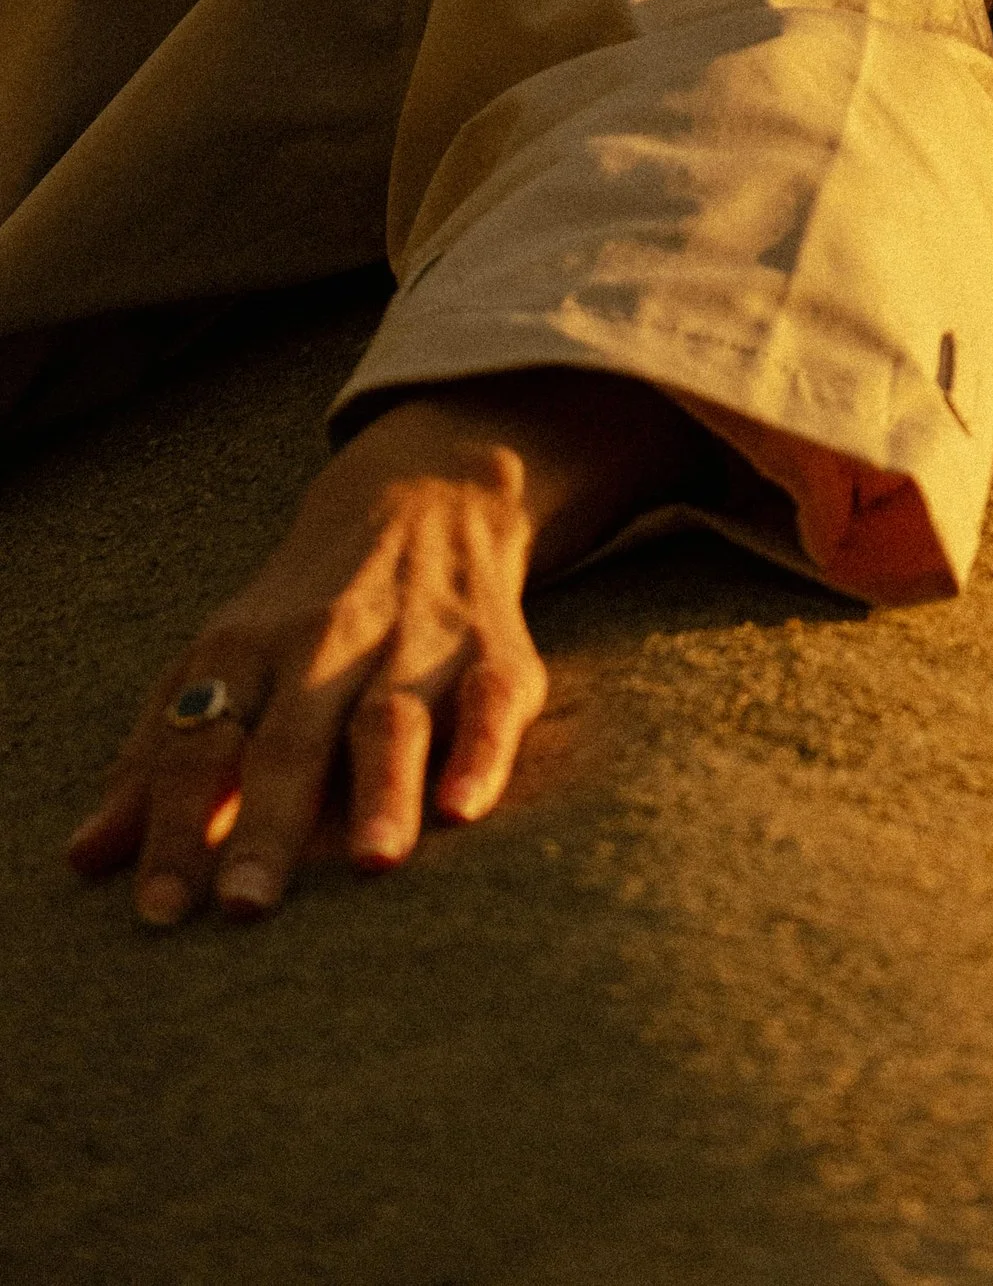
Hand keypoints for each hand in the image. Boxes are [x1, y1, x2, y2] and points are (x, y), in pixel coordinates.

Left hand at [67, 367, 684, 927]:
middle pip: (290, 740)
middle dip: (267, 824)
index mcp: (246, 649)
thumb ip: (158, 760)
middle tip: (244, 908)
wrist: (426, 495)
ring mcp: (415, 645)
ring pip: (392, 721)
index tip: (159, 910)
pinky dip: (481, 753)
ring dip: (383, 792)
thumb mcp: (220, 661)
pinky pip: (492, 703)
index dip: (176, 825)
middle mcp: (327, 643)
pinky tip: (464, 808)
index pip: (200, 742)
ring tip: (372, 863)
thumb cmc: (304, 611)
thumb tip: (85, 860)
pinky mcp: (494, 652)